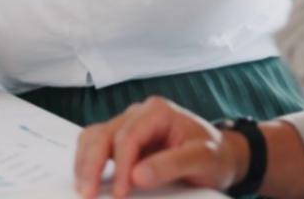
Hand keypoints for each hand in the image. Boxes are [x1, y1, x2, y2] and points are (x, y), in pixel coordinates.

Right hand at [73, 96, 246, 198]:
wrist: (221, 156)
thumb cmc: (214, 155)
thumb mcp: (202, 160)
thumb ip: (172, 165)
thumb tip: (137, 175)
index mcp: (159, 111)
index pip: (129, 136)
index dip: (120, 166)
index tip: (120, 192)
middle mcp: (139, 114)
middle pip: (104, 134)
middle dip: (92, 165)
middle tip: (87, 193)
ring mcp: (129, 126)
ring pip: (94, 137)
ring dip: (84, 163)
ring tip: (82, 189)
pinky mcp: (123, 141)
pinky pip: (96, 145)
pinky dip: (86, 162)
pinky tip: (86, 180)